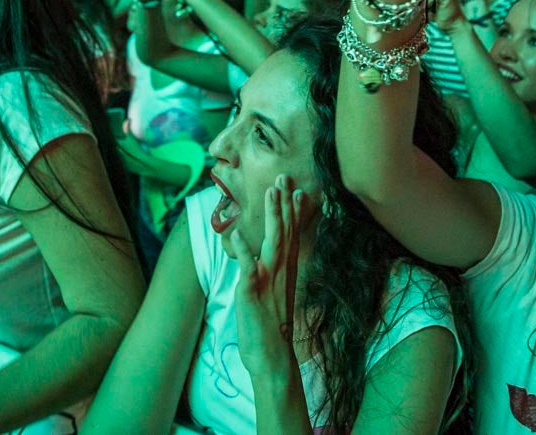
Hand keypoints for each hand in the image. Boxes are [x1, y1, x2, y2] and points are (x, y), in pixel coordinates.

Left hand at [224, 176, 308, 381]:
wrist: (272, 360)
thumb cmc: (270, 330)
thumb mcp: (275, 297)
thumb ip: (275, 275)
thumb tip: (272, 259)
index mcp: (285, 273)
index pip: (293, 237)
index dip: (294, 213)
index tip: (298, 191)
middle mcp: (280, 273)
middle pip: (285, 232)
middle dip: (284, 204)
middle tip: (284, 177)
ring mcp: (268, 282)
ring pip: (272, 242)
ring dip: (272, 216)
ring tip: (271, 192)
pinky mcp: (252, 293)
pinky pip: (248, 269)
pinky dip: (243, 251)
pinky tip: (238, 235)